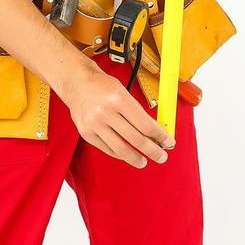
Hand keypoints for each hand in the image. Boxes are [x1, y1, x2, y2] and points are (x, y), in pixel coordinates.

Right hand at [35, 54, 171, 167]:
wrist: (77, 83)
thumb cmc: (103, 86)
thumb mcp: (125, 93)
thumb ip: (138, 112)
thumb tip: (155, 132)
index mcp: (119, 100)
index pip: (146, 125)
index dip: (160, 137)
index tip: (168, 142)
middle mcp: (106, 113)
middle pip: (135, 139)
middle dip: (152, 151)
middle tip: (161, 157)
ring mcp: (94, 124)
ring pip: (120, 148)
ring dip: (135, 158)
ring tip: (144, 161)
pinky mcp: (86, 133)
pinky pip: (106, 148)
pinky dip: (119, 154)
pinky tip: (127, 155)